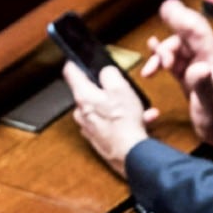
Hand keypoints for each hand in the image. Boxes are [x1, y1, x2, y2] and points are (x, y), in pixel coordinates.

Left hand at [61, 61, 152, 177]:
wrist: (129, 154)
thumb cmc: (124, 122)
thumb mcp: (121, 88)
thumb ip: (109, 74)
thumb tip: (105, 71)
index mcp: (83, 96)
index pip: (70, 72)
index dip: (74, 62)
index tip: (77, 58)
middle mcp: (81, 112)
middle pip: (89, 92)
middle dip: (106, 88)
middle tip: (121, 87)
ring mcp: (88, 126)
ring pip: (103, 108)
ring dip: (120, 106)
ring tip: (139, 107)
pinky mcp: (97, 138)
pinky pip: (110, 122)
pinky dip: (123, 119)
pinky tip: (142, 119)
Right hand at [143, 0, 212, 153]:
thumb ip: (205, 86)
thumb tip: (197, 68)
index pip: (198, 33)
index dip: (183, 18)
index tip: (168, 7)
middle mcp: (206, 60)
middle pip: (187, 36)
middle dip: (174, 23)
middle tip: (162, 11)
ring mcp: (198, 69)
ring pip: (179, 48)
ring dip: (163, 51)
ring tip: (152, 68)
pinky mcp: (190, 80)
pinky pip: (174, 61)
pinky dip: (162, 56)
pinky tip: (153, 54)